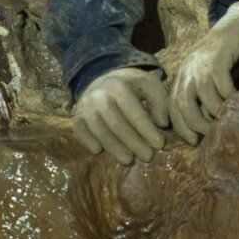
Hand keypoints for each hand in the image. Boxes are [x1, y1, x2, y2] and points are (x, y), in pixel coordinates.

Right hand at [72, 66, 192, 162]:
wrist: (99, 78)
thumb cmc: (129, 86)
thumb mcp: (148, 84)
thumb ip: (160, 100)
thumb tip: (162, 123)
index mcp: (118, 87)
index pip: (135, 113)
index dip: (148, 131)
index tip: (159, 144)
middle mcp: (99, 96)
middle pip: (117, 126)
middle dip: (134, 143)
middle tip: (147, 157)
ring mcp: (85, 107)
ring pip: (100, 133)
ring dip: (115, 149)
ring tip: (128, 160)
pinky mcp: (76, 117)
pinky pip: (81, 134)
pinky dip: (89, 143)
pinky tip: (100, 151)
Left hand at [168, 2, 238, 141]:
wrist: (237, 26)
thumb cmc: (224, 58)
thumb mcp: (207, 78)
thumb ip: (202, 98)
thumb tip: (204, 129)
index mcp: (181, 77)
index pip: (172, 107)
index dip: (180, 126)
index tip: (192, 140)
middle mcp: (187, 70)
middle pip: (182, 103)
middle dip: (194, 123)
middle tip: (208, 134)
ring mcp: (201, 63)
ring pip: (204, 95)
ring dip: (215, 112)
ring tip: (225, 120)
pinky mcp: (218, 56)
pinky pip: (222, 84)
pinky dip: (229, 97)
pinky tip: (237, 101)